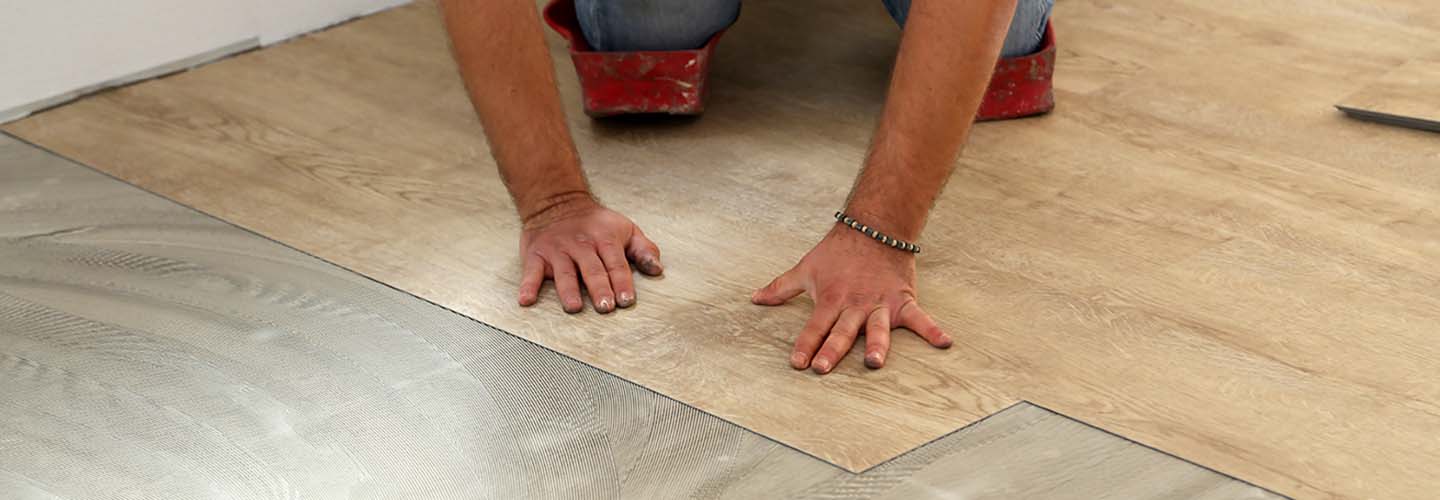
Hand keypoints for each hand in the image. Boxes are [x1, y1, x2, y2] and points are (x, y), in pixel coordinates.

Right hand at [518, 196, 662, 312]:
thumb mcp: (625, 229)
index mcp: (605, 239)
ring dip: (568, 290)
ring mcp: (557, 250)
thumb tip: (657, 269)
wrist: (557, 201)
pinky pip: (532, 271)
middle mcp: (581, 244)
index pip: (616, 263)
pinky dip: (527, 286)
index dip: (622, 282)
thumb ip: (643, 250)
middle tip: (605, 307)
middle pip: (592, 269)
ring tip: (574, 307)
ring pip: (564, 272)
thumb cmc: (596, 223)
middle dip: (599, 288)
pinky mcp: (537, 254)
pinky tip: (526, 300)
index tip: (627, 300)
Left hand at [751, 225, 951, 373]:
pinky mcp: (902, 300)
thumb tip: (754, 299)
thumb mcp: (805, 269)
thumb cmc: (836, 252)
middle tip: (823, 367)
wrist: (874, 226)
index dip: (805, 345)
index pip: (814, 327)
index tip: (797, 364)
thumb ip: (780, 288)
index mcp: (830, 300)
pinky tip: (945, 343)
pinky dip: (932, 330)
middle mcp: (854, 305)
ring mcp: (879, 304)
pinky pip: (919, 318)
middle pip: (842, 331)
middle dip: (832, 349)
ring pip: (877, 328)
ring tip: (875, 363)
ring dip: (877, 345)